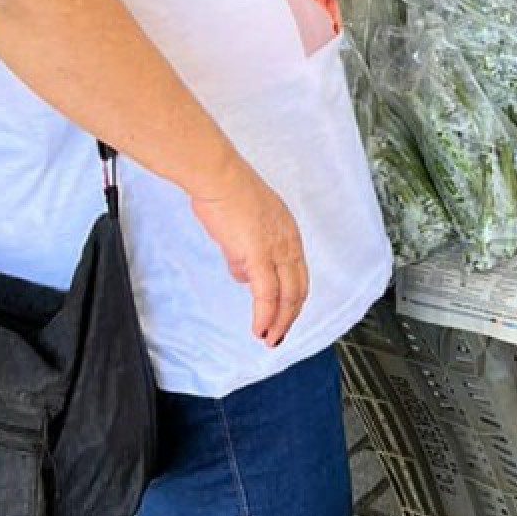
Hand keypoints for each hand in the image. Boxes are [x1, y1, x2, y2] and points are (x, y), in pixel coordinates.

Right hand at [191, 159, 309, 346]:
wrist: (218, 176)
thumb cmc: (224, 193)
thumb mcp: (241, 226)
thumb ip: (244, 251)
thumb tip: (242, 273)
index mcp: (288, 232)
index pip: (298, 274)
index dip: (291, 299)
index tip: (282, 315)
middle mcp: (289, 242)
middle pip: (298, 289)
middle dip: (289, 317)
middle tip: (278, 335)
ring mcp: (277, 248)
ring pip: (287, 296)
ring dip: (279, 322)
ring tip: (269, 339)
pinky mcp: (260, 254)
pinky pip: (267, 294)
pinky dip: (265, 316)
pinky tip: (259, 328)